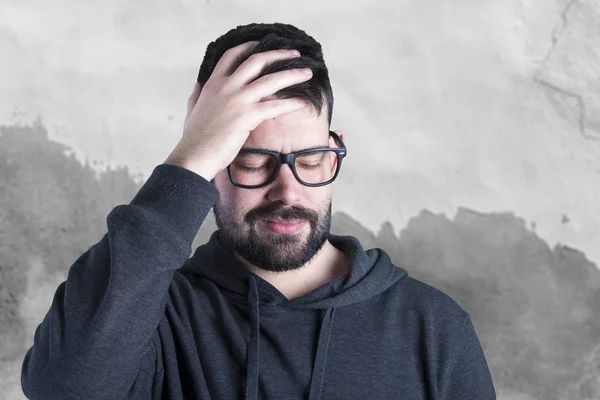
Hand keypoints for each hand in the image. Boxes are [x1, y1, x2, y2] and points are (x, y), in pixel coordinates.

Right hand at [164, 41, 312, 180]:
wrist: (194, 156)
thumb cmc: (194, 138)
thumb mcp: (192, 110)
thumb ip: (197, 95)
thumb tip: (198, 85)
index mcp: (213, 83)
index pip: (233, 55)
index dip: (250, 46)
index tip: (264, 43)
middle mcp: (226, 86)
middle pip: (257, 60)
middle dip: (279, 55)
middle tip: (296, 54)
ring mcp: (237, 100)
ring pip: (271, 79)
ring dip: (292, 74)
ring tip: (307, 73)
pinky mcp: (247, 116)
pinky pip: (275, 106)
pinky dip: (291, 103)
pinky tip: (303, 103)